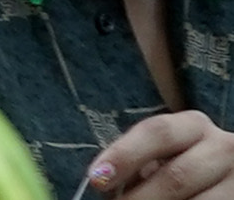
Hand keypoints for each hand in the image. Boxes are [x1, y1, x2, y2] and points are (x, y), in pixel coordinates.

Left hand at [87, 114, 233, 199]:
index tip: (97, 179)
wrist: (225, 175)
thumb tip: (103, 180)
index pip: (156, 133)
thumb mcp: (162, 152)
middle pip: (177, 175)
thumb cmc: (180, 161)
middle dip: (141, 197)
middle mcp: (222, 148)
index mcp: (193, 125)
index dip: (124, 156)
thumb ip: (136, 160)